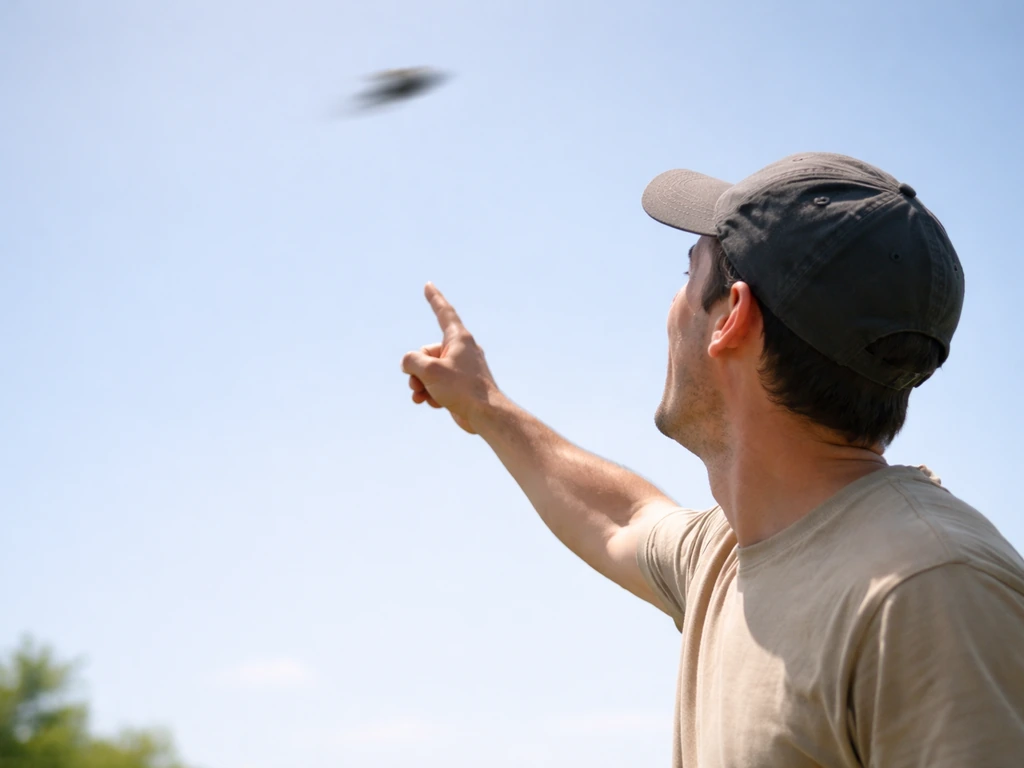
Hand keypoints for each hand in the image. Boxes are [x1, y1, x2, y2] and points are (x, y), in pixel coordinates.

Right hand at [401, 283, 498, 433]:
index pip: (444, 312)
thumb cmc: (462, 390)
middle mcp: (462, 349)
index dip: (434, 298)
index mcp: (459, 338)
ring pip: (431, 370)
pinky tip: (432, 403)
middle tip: (415, 383)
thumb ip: (412, 361)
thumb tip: (408, 363)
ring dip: (421, 383)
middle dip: (416, 369)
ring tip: (420, 396)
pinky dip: (432, 392)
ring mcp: (462, 367)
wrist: (485, 416)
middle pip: (427, 352)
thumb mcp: (429, 371)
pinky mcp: (461, 385)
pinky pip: (439, 383)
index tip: (428, 285)